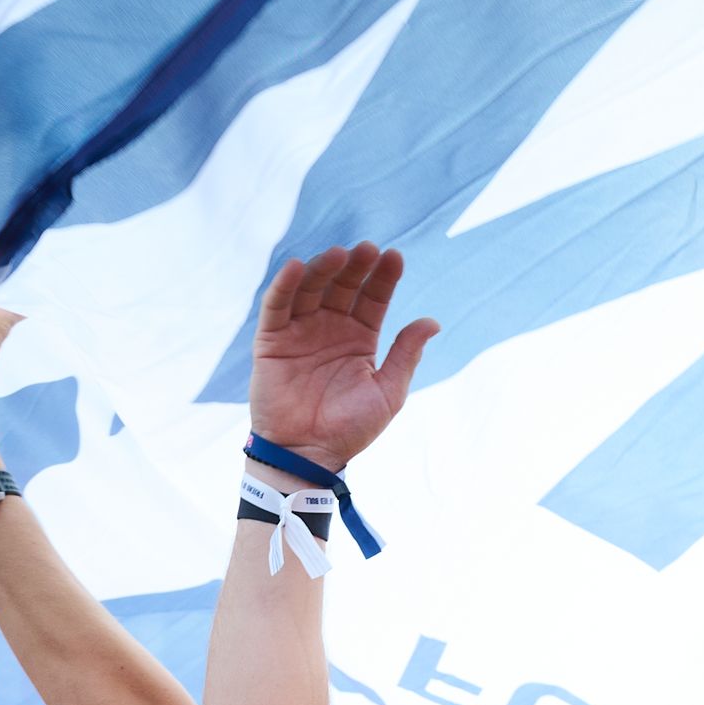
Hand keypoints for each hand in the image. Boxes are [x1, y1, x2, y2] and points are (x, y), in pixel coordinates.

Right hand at [248, 243, 438, 471]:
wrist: (309, 455)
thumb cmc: (350, 428)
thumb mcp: (388, 392)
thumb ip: (406, 355)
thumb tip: (432, 322)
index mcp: (359, 337)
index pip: (373, 298)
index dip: (383, 278)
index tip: (395, 257)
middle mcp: (330, 328)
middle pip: (343, 287)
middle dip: (355, 267)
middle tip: (367, 250)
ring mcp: (300, 331)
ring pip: (311, 290)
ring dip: (323, 269)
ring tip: (338, 255)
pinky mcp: (271, 340)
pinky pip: (277, 307)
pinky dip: (285, 285)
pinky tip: (298, 267)